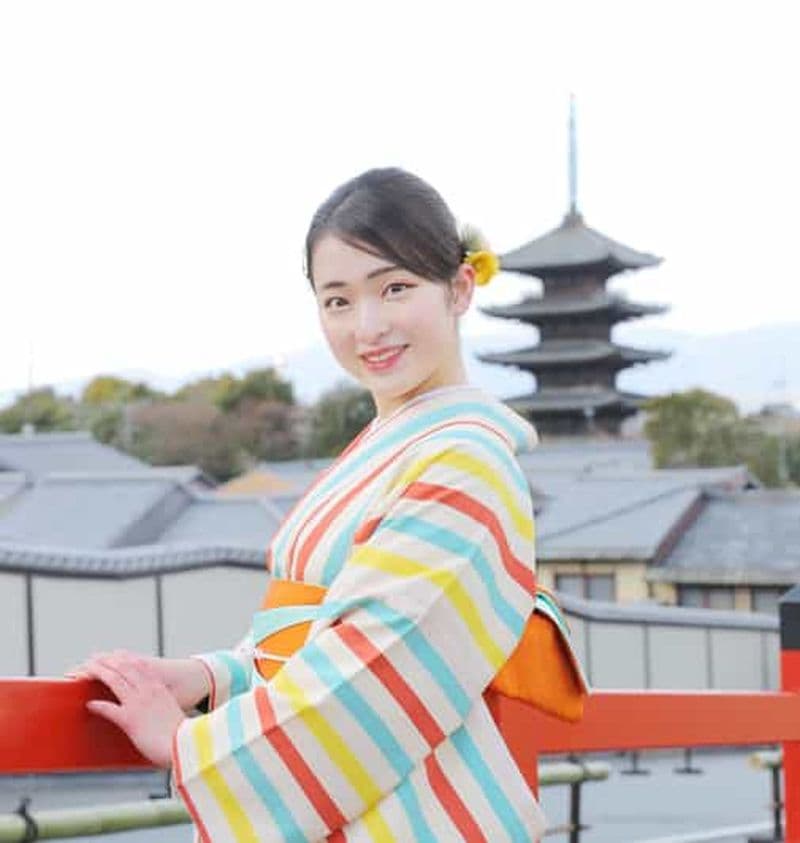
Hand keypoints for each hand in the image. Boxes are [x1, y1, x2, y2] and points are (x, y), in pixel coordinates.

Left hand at [80, 652, 186, 768]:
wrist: (186, 745)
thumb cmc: (181, 735)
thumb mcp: (172, 713)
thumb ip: (161, 708)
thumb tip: (155, 713)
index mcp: (159, 688)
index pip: (138, 665)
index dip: (123, 658)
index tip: (113, 655)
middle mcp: (148, 691)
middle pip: (123, 667)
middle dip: (106, 661)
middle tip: (93, 659)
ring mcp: (138, 704)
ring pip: (114, 680)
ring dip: (98, 673)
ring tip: (86, 671)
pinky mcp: (130, 720)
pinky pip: (109, 709)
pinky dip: (98, 705)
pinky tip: (90, 705)